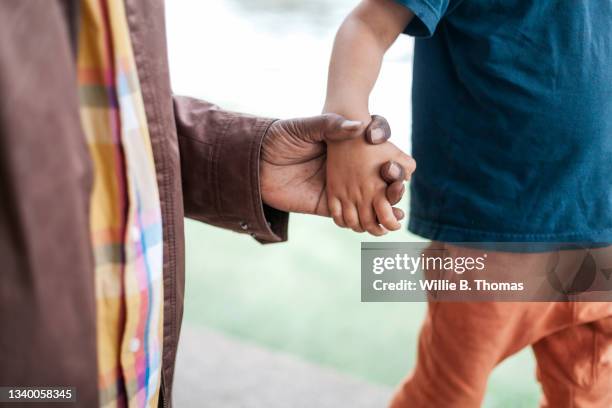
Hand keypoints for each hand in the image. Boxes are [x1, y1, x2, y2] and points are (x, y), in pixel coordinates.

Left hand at [260, 113, 413, 218]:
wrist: (253, 162)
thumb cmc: (278, 138)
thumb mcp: (303, 127)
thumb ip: (330, 125)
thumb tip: (358, 126)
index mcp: (346, 147)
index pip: (378, 152)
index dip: (392, 157)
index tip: (393, 162)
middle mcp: (347, 169)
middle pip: (379, 179)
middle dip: (393, 184)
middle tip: (396, 184)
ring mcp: (339, 188)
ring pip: (370, 201)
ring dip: (385, 207)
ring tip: (396, 211)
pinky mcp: (327, 206)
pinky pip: (350, 217)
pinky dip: (366, 223)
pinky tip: (379, 226)